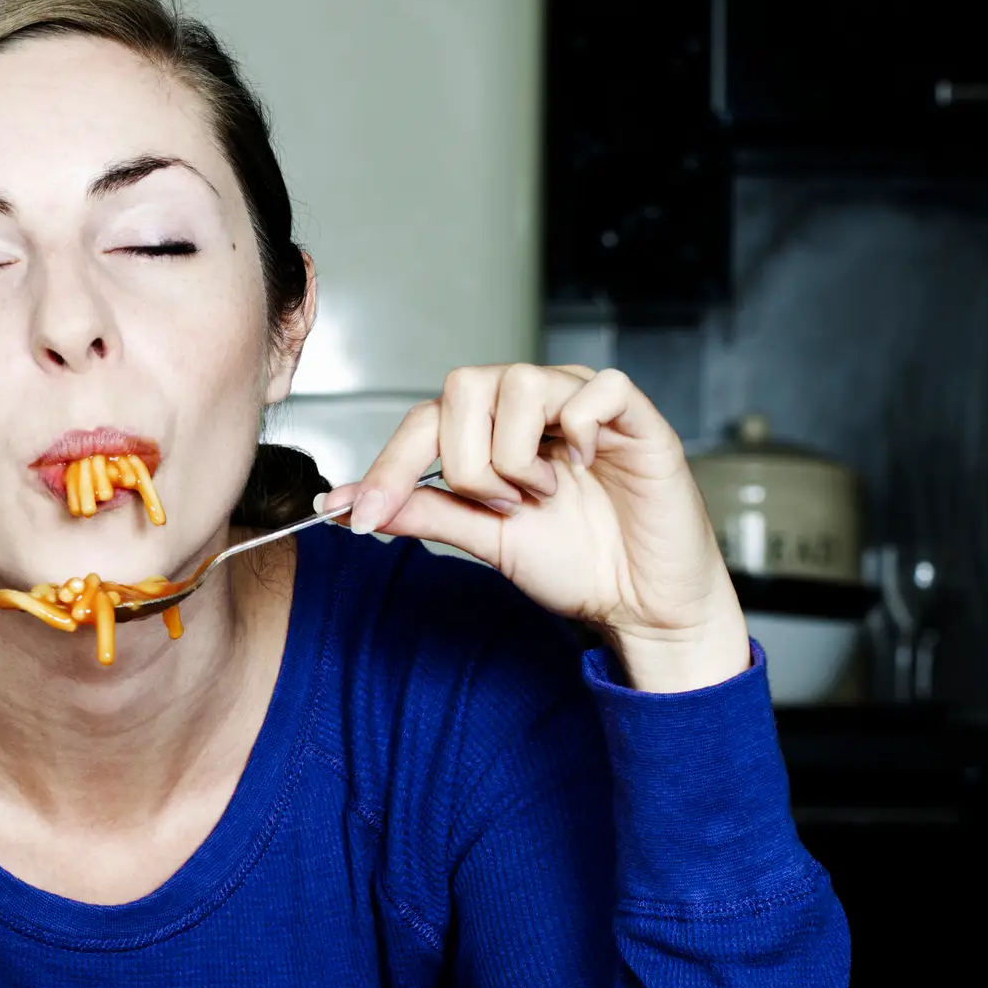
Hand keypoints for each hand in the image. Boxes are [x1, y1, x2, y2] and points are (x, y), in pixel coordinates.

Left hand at [320, 364, 750, 694]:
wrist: (641, 605)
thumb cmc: (575, 564)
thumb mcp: (483, 539)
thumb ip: (423, 511)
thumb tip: (346, 503)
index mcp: (493, 430)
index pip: (426, 418)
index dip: (390, 464)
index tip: (363, 516)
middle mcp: (534, 407)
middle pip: (464, 385)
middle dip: (466, 460)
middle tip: (501, 506)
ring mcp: (584, 406)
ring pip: (520, 382)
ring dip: (518, 454)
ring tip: (543, 494)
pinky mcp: (636, 417)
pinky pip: (597, 388)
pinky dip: (580, 429)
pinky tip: (584, 467)